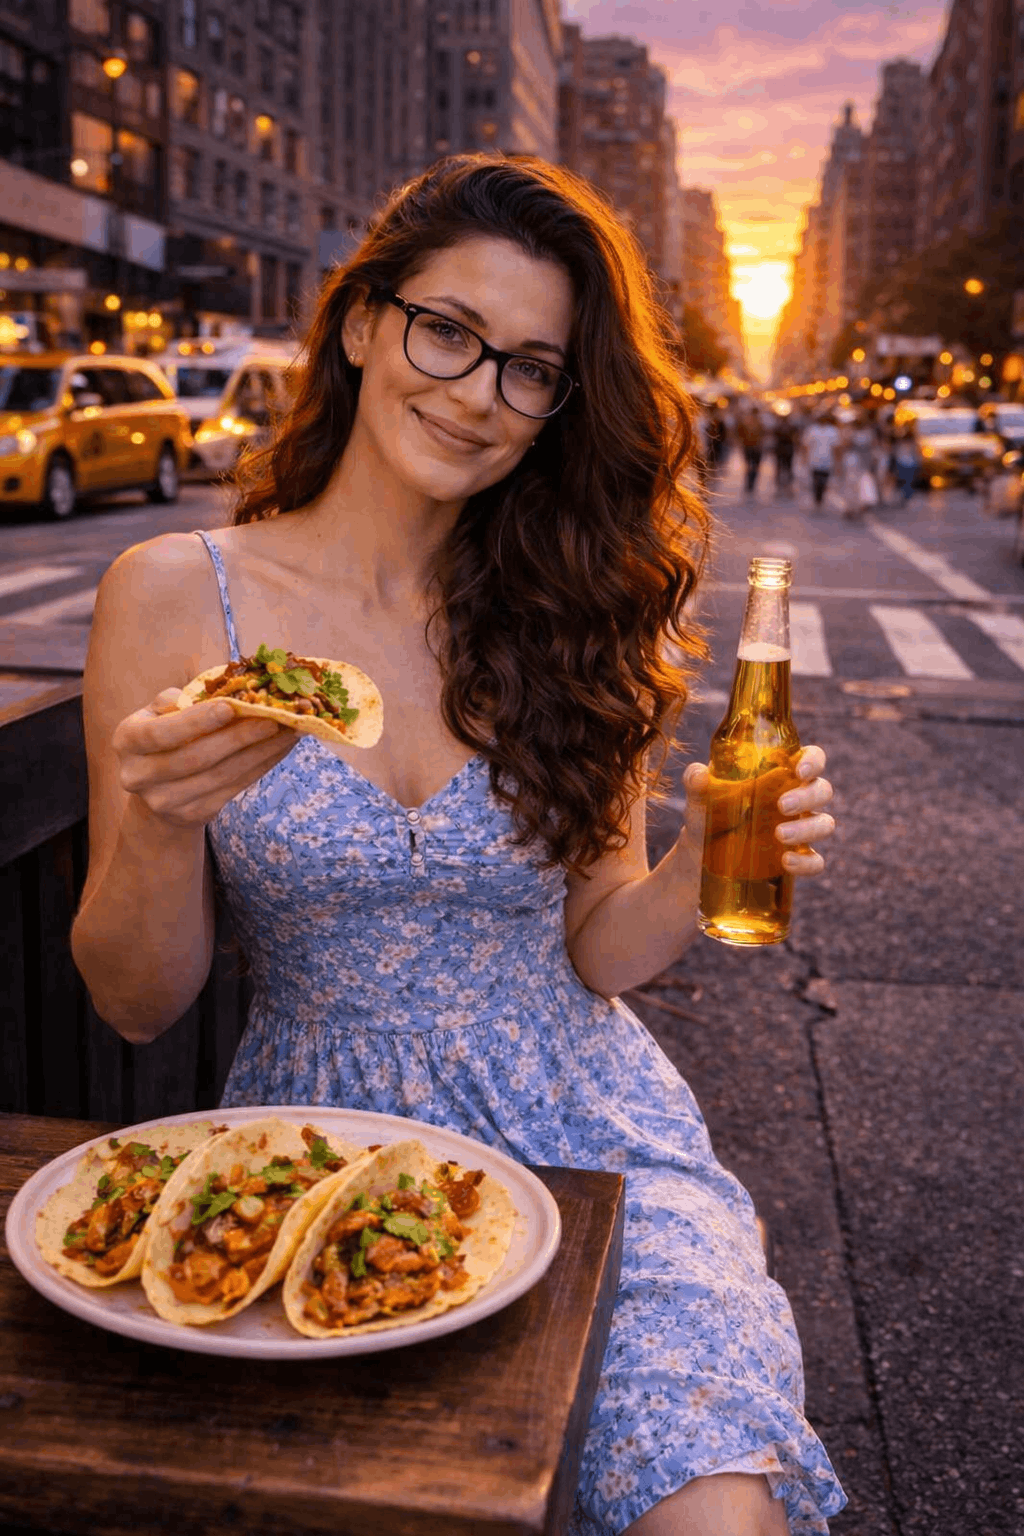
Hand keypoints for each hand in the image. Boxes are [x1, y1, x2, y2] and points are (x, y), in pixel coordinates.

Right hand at [111, 688, 297, 830]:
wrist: (157, 792)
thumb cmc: (165, 737)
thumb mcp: (159, 713)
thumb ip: (178, 700)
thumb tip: (217, 691)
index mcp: (126, 741)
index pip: (160, 733)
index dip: (195, 722)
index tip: (231, 706)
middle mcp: (138, 776)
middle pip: (195, 758)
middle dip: (239, 737)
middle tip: (275, 717)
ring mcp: (165, 801)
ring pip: (220, 776)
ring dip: (259, 752)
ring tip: (288, 731)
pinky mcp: (193, 815)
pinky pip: (234, 789)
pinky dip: (261, 766)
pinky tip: (280, 748)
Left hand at [679, 744, 834, 876]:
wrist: (701, 855)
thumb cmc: (708, 814)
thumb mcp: (699, 799)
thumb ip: (696, 783)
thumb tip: (699, 774)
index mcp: (779, 775)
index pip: (811, 759)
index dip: (814, 761)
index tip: (800, 770)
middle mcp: (796, 799)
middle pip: (822, 790)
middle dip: (808, 796)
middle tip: (781, 806)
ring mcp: (799, 829)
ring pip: (824, 823)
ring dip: (807, 828)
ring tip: (779, 835)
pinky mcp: (797, 858)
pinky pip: (815, 861)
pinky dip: (806, 862)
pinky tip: (785, 861)